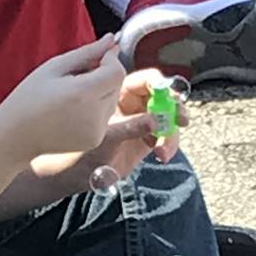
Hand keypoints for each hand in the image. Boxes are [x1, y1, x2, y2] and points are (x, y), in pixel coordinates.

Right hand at [0, 37, 126, 165]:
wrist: (15, 137)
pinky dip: (95, 109)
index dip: (110, 60)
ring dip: (100, 92)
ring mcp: (95, 131)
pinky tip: (73, 111)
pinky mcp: (95, 140)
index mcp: (82, 93)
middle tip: (76, 79)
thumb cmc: (28, 99)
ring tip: (72, 96)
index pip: (117, 71)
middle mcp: (93, 115)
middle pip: (117, 85)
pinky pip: (105, 116)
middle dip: (104, 76)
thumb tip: (113, 39)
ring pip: (112, 99)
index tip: (95, 58)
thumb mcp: (54, 67)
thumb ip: (87, 52)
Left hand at [76, 65, 189, 188]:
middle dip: (175, 106)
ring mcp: (141, 122)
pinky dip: (168, 144)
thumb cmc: (79, 151)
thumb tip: (154, 121)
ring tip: (167, 146)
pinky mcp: (146, 139)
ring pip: (167, 117)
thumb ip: (129, 128)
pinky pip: (165, 136)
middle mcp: (133, 105)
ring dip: (173, 129)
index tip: (170, 96)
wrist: (73, 175)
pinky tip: (163, 155)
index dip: (160, 85)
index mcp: (118, 94)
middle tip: (181, 118)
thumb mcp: (104, 138)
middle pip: (163, 97)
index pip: (145, 81)